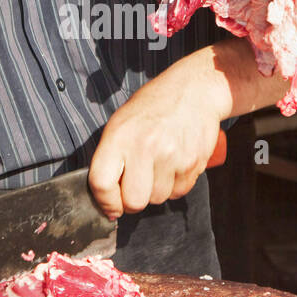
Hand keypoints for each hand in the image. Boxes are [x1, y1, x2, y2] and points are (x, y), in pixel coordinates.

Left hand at [89, 66, 228, 219]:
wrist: (194, 91)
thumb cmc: (153, 107)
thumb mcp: (121, 122)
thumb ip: (110, 157)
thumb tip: (105, 199)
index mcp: (120, 136)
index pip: (102, 184)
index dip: (105, 202)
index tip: (110, 206)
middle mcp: (145, 147)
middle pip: (134, 201)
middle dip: (133, 201)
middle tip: (136, 186)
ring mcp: (172, 156)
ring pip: (158, 199)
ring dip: (156, 191)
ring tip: (158, 166)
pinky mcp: (193, 163)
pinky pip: (179, 192)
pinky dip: (175, 185)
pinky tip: (174, 164)